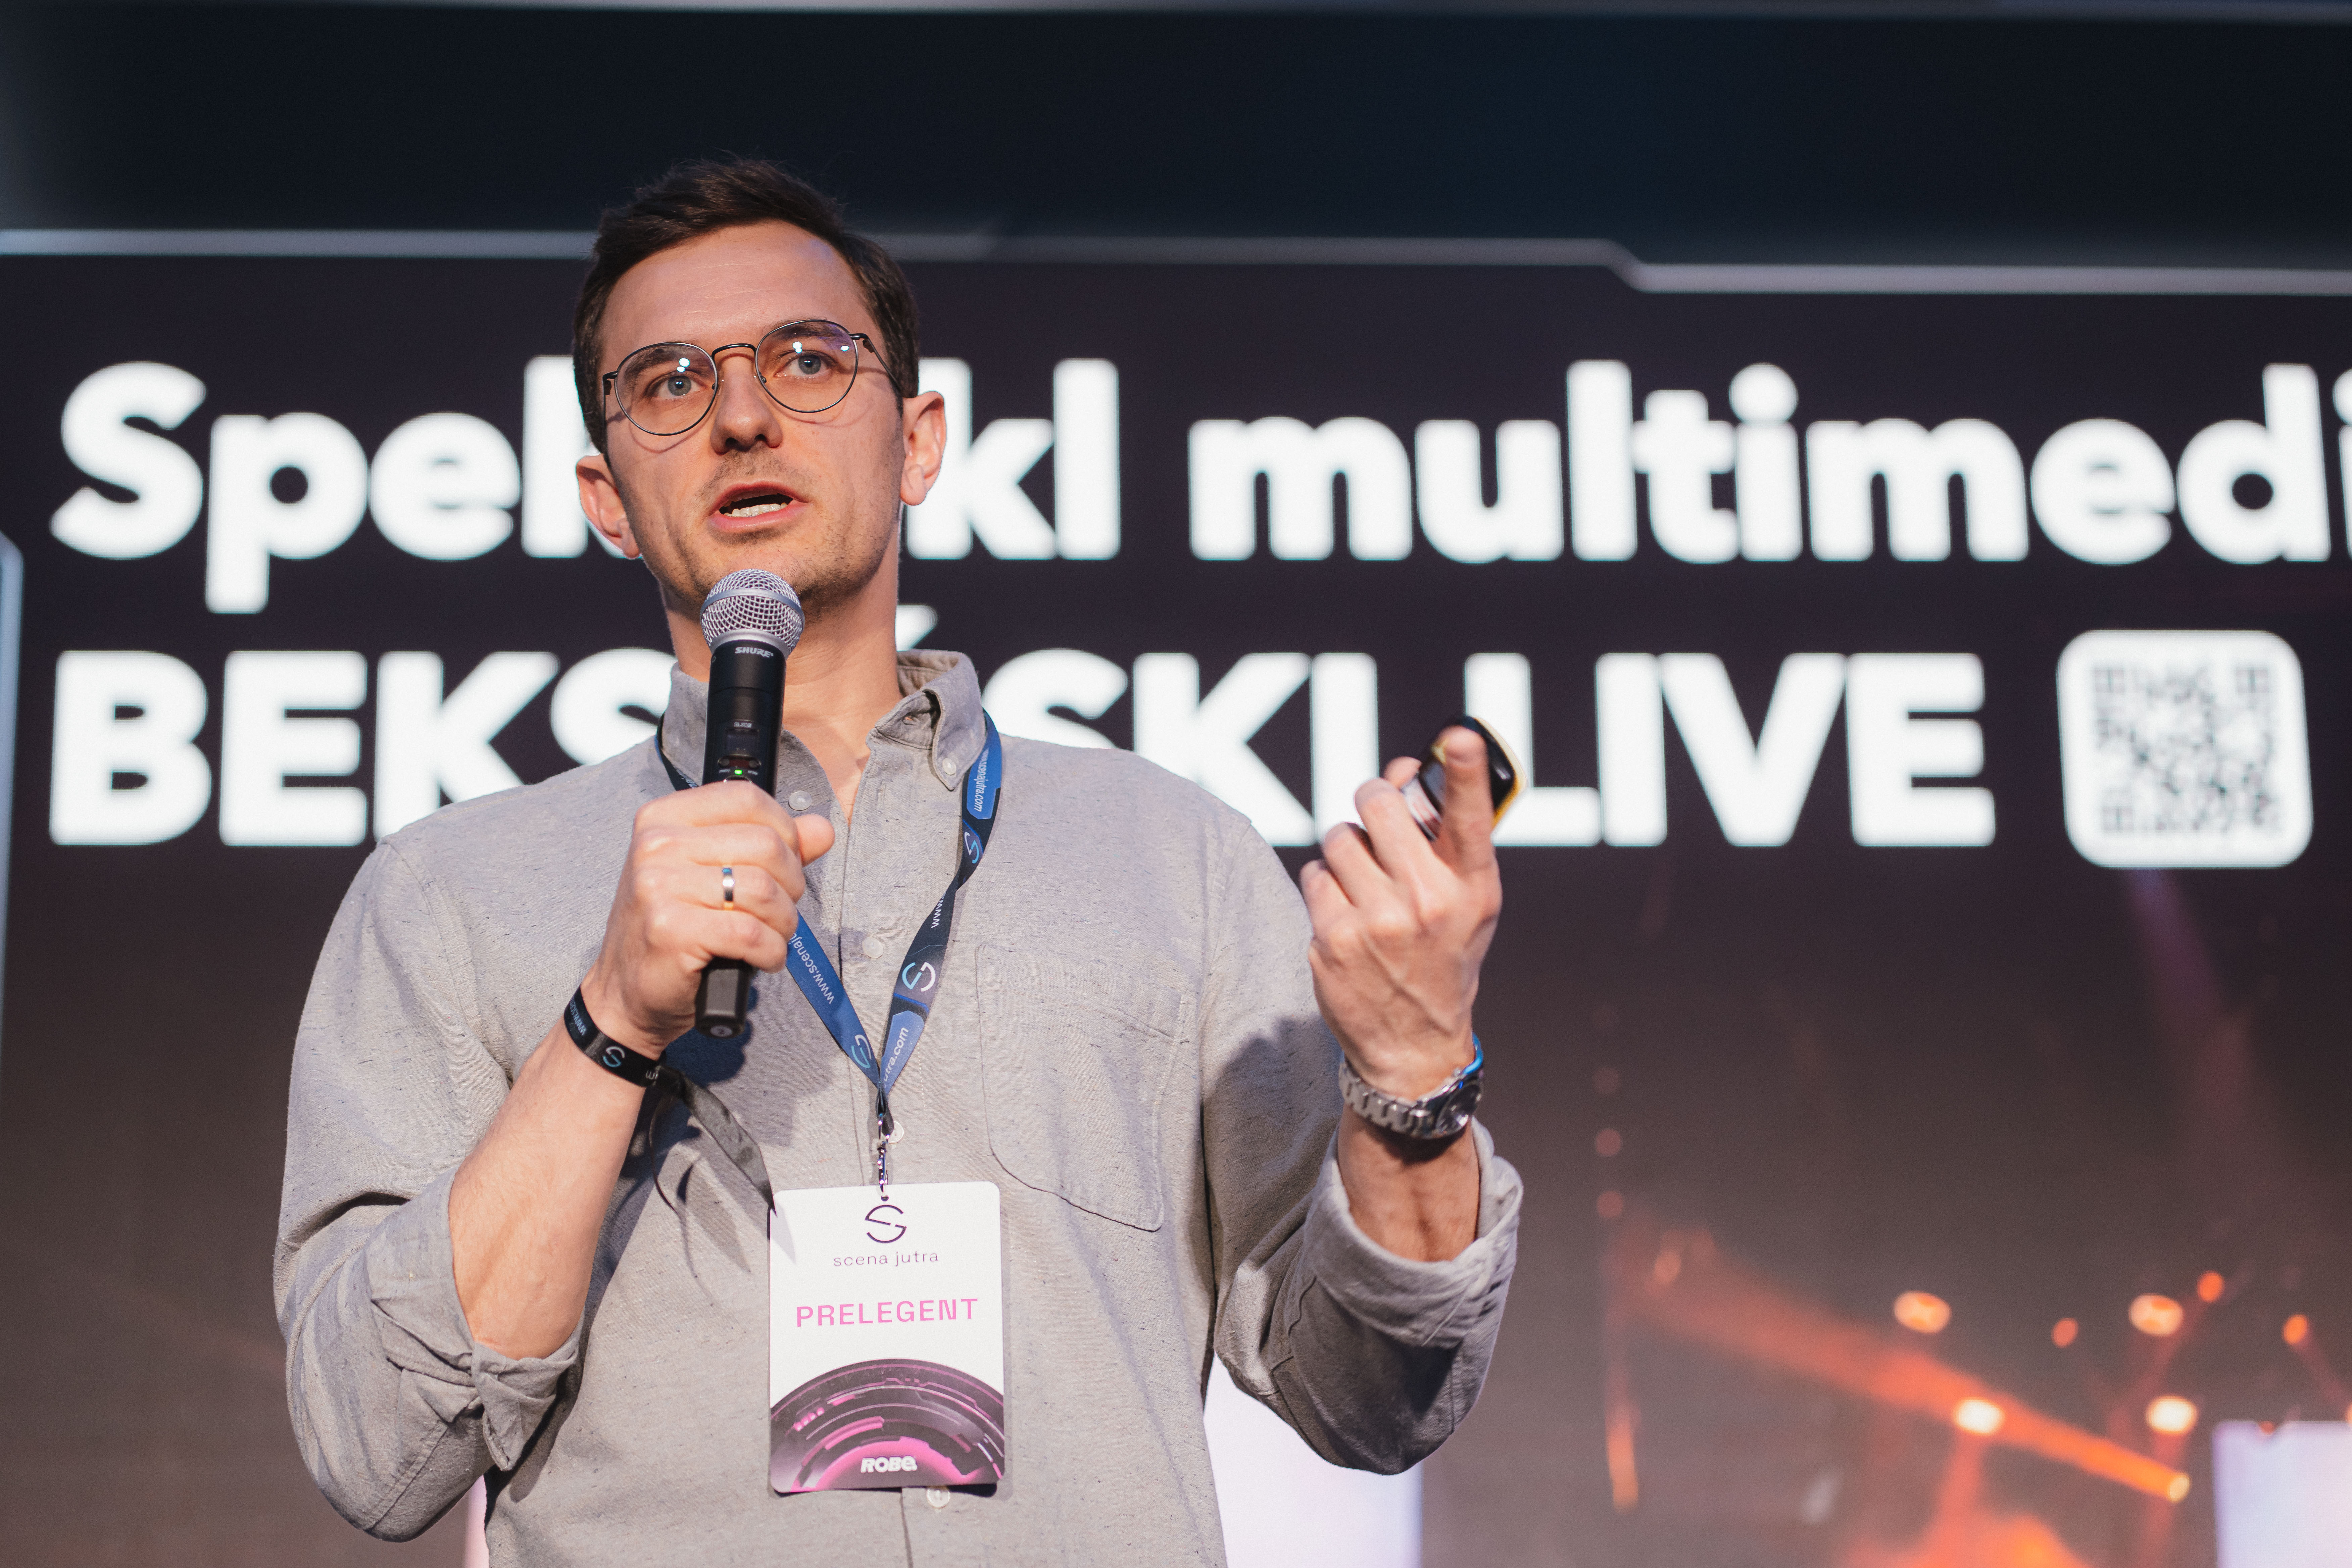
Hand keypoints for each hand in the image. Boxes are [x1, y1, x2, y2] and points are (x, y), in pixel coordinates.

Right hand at [579, 782, 835, 1052]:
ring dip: (783, 922)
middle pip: (765, 844)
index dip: (784, 830)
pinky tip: (761, 958)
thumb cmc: (673, 929)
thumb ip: (771, 845)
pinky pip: (751, 933)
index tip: (785, 862)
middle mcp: (656, 846)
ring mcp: (658, 887)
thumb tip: (821, 830)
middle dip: (790, 883)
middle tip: (778, 909)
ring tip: (770, 935)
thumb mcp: (715, 874)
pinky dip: (771, 952)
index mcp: (664, 818)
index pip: (746, 798)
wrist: (625, 991)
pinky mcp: (670, 930)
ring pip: (763, 890)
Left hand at [1300, 727, 1502, 1103]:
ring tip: (1365, 881)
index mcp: (1471, 887)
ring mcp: (1377, 921)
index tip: (1456, 737)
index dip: (1463, 772)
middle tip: (1377, 817)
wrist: (1415, 1044)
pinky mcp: (1333, 938)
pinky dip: (1325, 885)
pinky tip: (1346, 912)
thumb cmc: (1444, 956)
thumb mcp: (1466, 902)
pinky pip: (1314, 874)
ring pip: (1339, 837)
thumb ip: (1442, 836)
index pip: (1470, 818)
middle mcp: (1427, 901)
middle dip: (1372, 800)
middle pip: (1377, 806)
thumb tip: (1401, 766)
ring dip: (1346, 850)